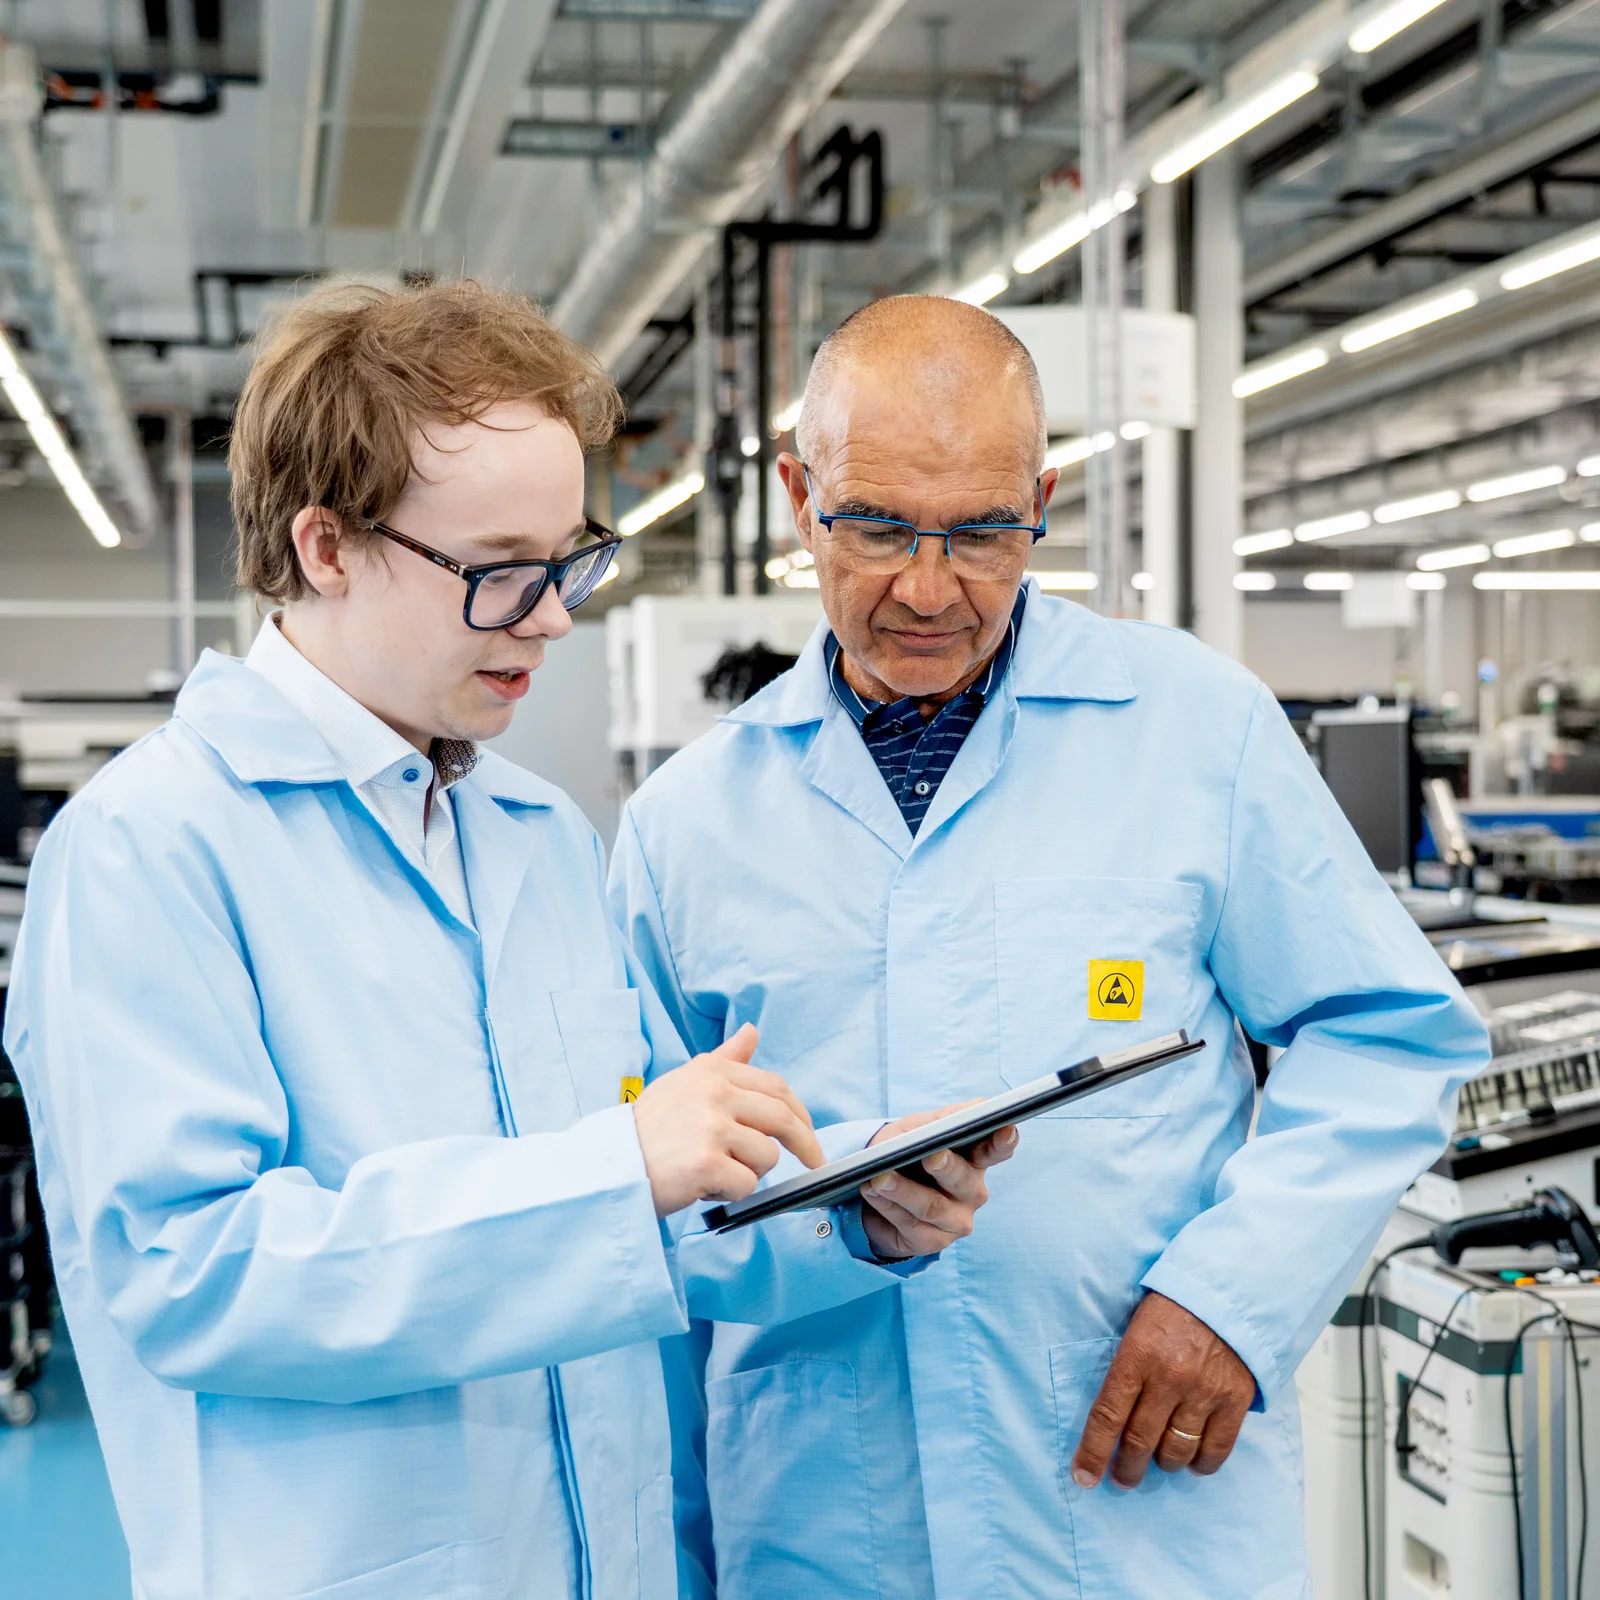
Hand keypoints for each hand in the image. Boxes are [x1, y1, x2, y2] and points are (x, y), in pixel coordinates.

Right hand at [632, 1024, 825, 1217]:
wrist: (610, 1165)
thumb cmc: (649, 1128)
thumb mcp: (685, 1081)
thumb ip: (724, 1059)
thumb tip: (752, 1031)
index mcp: (713, 1071)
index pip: (777, 1088)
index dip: (800, 1113)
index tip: (808, 1132)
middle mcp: (715, 1093)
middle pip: (782, 1118)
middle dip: (805, 1144)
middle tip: (814, 1162)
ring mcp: (711, 1127)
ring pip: (767, 1156)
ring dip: (750, 1172)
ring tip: (718, 1171)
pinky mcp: (706, 1163)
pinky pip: (747, 1184)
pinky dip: (732, 1192)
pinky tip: (706, 1185)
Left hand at [859, 1103, 1017, 1258]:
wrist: (878, 1191)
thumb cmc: (908, 1154)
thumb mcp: (919, 1130)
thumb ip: (942, 1120)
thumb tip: (971, 1109)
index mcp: (975, 1160)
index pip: (996, 1150)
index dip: (1003, 1141)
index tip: (1006, 1128)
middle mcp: (973, 1192)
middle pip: (962, 1179)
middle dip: (945, 1166)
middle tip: (930, 1155)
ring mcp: (956, 1220)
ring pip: (932, 1207)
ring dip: (902, 1190)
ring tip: (879, 1177)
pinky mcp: (933, 1241)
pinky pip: (910, 1225)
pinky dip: (887, 1206)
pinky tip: (871, 1191)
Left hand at [1070, 1292, 1255, 1489]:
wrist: (1226, 1291)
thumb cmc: (1172, 1308)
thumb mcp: (1137, 1328)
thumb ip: (1126, 1369)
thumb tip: (1111, 1416)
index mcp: (1137, 1354)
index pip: (1108, 1414)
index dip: (1093, 1452)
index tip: (1083, 1476)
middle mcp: (1170, 1378)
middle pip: (1140, 1440)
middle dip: (1126, 1468)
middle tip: (1121, 1478)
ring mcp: (1204, 1392)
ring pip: (1176, 1451)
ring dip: (1163, 1464)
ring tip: (1158, 1462)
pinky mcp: (1234, 1401)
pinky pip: (1215, 1450)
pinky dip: (1201, 1464)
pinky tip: (1192, 1462)